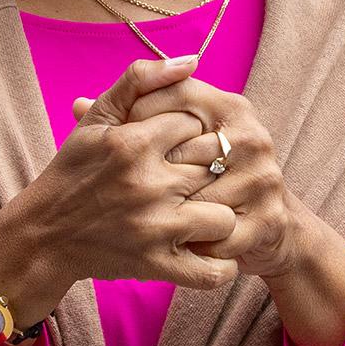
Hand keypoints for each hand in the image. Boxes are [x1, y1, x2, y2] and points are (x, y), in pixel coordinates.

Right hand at [0, 56, 238, 327]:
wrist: (43, 235)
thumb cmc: (73, 171)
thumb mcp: (97, 118)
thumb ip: (141, 79)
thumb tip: (193, 60)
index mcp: (134, 143)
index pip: (197, 124)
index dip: (193, 132)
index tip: (179, 144)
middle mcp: (147, 184)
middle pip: (215, 165)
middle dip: (211, 169)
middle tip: (196, 177)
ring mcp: (154, 228)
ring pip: (223, 216)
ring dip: (219, 214)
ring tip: (204, 211)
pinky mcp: (156, 266)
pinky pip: (213, 270)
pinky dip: (221, 264)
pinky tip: (209, 248)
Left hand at [117, 76, 303, 281]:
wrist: (267, 225)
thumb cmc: (207, 176)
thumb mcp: (177, 138)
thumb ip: (132, 113)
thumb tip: (77, 105)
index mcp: (228, 106)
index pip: (170, 99)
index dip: (135, 124)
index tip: (116, 149)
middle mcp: (250, 136)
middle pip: (180, 150)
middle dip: (148, 175)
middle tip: (122, 194)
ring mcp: (261, 178)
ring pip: (195, 196)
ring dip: (165, 214)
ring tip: (142, 221)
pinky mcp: (266, 220)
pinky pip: (212, 235)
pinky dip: (188, 244)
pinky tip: (172, 246)